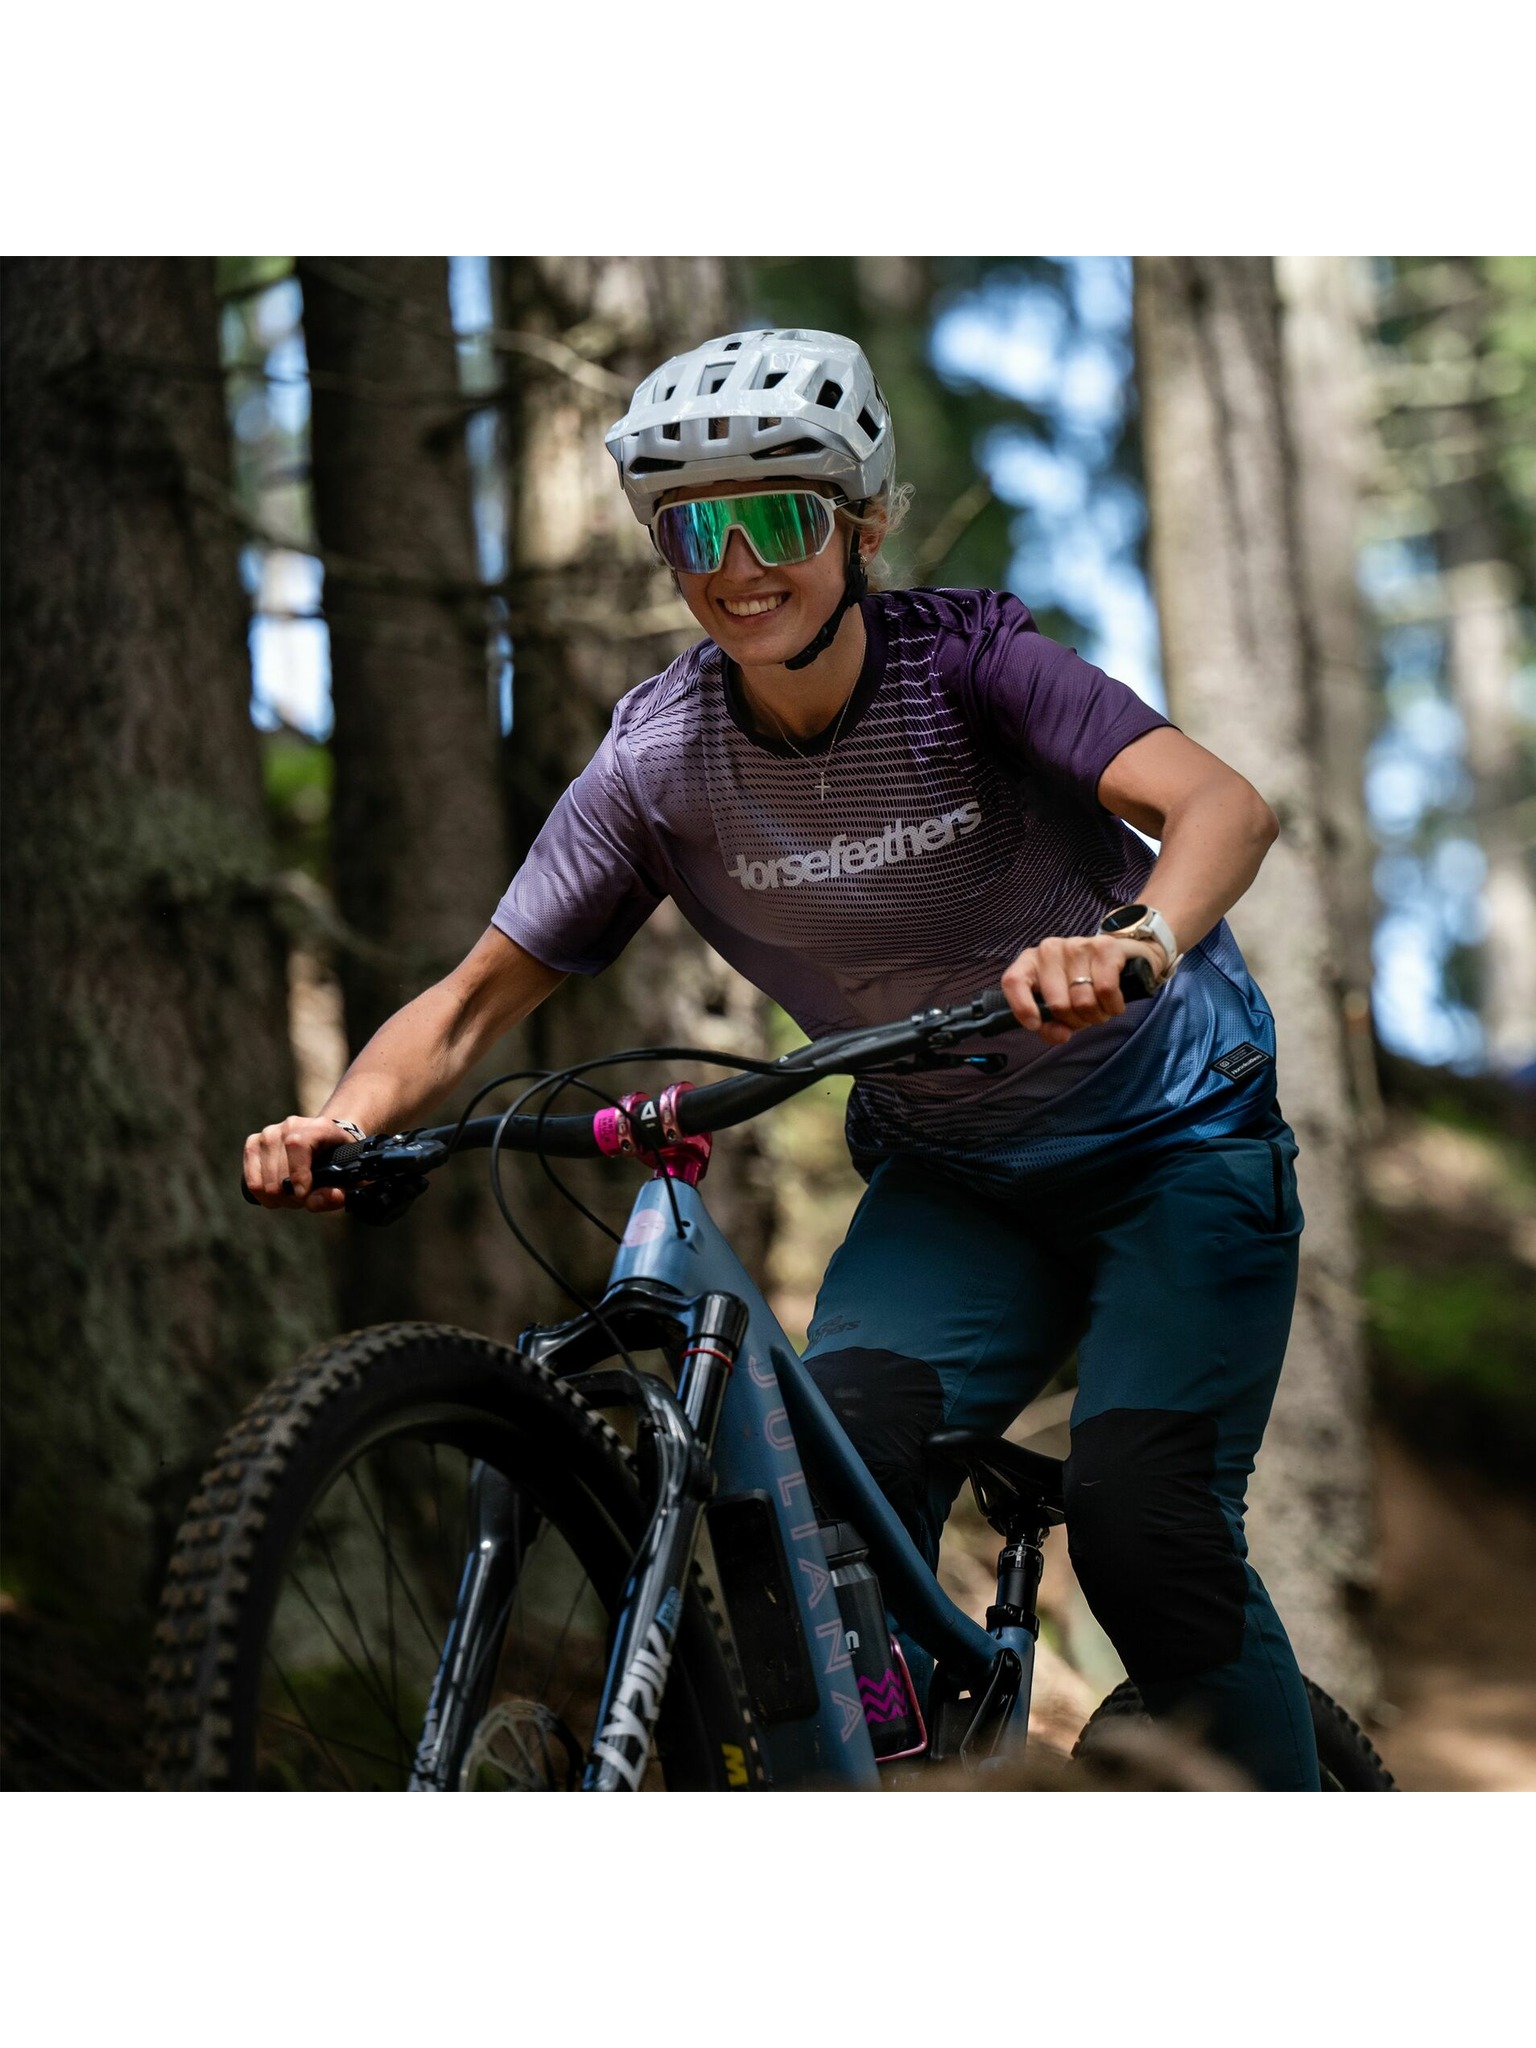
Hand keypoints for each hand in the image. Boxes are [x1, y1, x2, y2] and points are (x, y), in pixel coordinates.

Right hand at [242, 1114, 350, 1212]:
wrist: (323, 1145)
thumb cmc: (337, 1164)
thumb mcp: (346, 1180)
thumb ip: (337, 1193)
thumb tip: (333, 1197)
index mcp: (320, 1127)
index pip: (298, 1145)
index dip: (298, 1174)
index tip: (303, 1194)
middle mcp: (292, 1125)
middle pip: (279, 1174)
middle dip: (291, 1196)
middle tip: (304, 1197)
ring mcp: (269, 1132)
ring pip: (264, 1183)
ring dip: (278, 1198)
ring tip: (292, 1193)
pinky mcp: (253, 1143)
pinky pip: (252, 1182)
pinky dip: (264, 1195)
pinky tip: (278, 1191)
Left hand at [1001, 933, 1167, 1046]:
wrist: (1119, 960)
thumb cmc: (1082, 988)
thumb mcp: (1060, 1010)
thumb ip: (1051, 1027)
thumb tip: (1061, 1034)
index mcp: (1029, 963)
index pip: (1013, 981)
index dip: (1022, 1007)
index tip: (1035, 1025)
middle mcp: (1049, 950)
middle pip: (1058, 1004)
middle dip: (1076, 1021)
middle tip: (1085, 1016)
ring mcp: (1076, 945)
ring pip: (1083, 1000)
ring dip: (1097, 1015)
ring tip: (1100, 1008)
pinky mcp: (1104, 946)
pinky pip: (1105, 990)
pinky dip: (1113, 1005)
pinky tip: (1114, 1002)